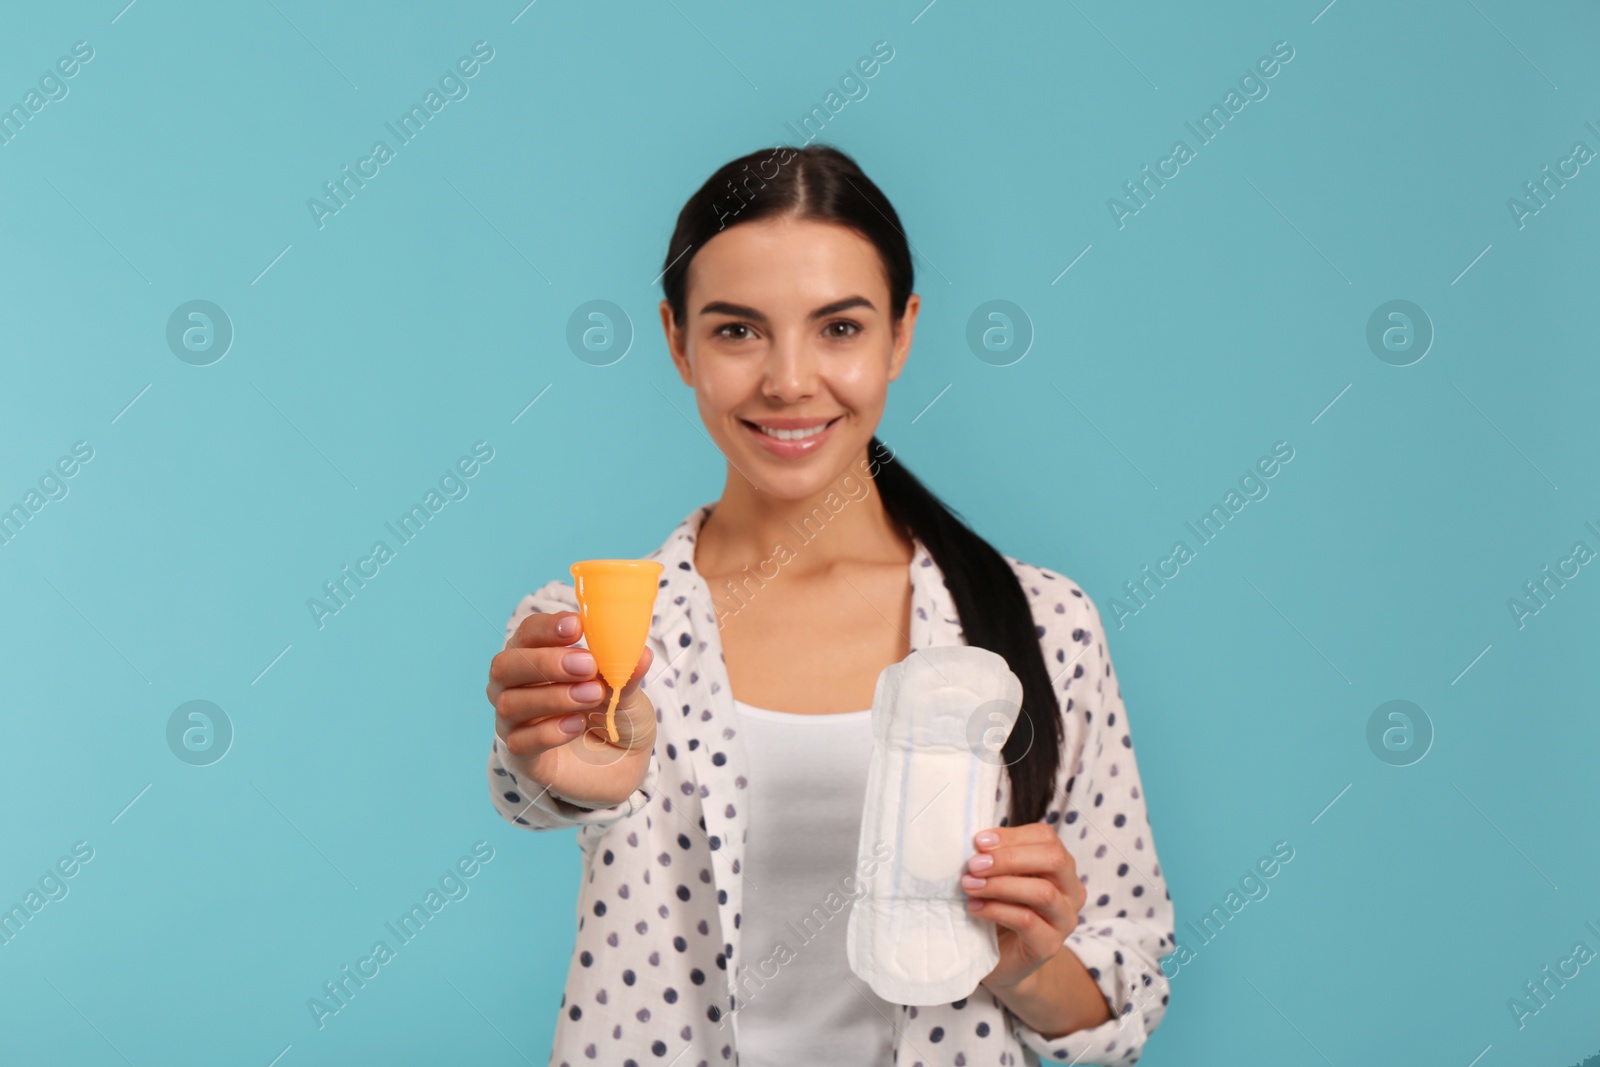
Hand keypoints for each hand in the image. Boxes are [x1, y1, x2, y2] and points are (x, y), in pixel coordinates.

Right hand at [486, 610, 655, 808]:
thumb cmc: (616, 714)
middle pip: (505, 666)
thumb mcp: (628, 691)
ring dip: (553, 696)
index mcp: (537, 658)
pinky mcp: (523, 757)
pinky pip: (520, 742)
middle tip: (587, 665)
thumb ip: (626, 673)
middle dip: (545, 662)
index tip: (577, 626)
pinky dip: (549, 731)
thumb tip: (640, 652)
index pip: (527, 634)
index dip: (546, 628)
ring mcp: (515, 723)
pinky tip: (577, 725)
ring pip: (510, 704)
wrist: (624, 763)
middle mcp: (517, 687)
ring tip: (593, 695)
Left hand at [961, 823, 1086, 991]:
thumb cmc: (1000, 908)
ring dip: (1000, 885)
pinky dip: (996, 910)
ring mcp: (1065, 920)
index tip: (979, 841)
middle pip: (1053, 860)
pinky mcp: (1050, 945)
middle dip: (1009, 858)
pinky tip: (975, 907)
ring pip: (1043, 892)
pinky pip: (1027, 921)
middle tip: (974, 864)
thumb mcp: (1001, 877)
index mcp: (1061, 867)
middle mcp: (1072, 891)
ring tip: (970, 886)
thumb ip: (998, 858)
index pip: (1046, 838)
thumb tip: (979, 843)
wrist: (999, 958)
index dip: (1012, 836)